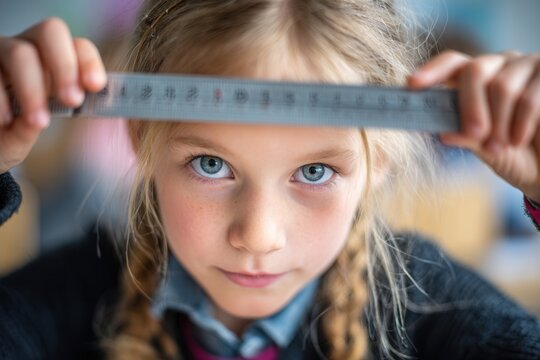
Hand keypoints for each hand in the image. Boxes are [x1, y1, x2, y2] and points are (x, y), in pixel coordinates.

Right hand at [0, 17, 105, 173]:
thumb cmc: (18, 129)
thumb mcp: (42, 124)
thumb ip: (60, 113)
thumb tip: (78, 101)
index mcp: (54, 60)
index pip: (79, 46)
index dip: (89, 62)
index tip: (95, 86)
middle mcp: (27, 47)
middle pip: (51, 32)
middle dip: (65, 66)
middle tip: (72, 100)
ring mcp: (0, 54)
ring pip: (20, 53)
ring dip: (34, 89)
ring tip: (39, 122)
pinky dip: (2, 99)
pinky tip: (7, 122)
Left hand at [408, 50, 539, 202]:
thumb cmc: (511, 153)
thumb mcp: (482, 147)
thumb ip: (464, 135)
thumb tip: (442, 132)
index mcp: (475, 78)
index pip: (452, 63)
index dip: (432, 71)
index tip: (412, 84)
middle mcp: (499, 65)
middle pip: (475, 70)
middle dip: (470, 106)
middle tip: (474, 133)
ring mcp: (526, 65)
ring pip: (502, 86)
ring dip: (499, 124)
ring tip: (500, 147)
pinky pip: (529, 97)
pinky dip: (522, 124)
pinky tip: (518, 140)